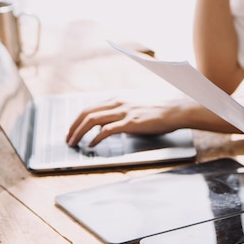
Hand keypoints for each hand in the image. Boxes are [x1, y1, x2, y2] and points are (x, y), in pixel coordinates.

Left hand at [66, 99, 184, 146]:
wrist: (175, 110)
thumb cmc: (159, 111)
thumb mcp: (135, 108)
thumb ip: (120, 114)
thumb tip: (105, 127)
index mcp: (118, 99)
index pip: (91, 107)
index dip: (78, 119)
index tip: (72, 129)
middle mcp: (118, 103)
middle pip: (87, 112)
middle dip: (73, 126)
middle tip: (68, 138)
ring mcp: (124, 112)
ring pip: (92, 120)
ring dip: (79, 132)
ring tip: (74, 142)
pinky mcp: (130, 123)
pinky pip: (107, 130)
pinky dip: (96, 138)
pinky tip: (92, 145)